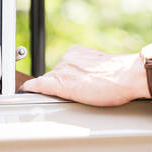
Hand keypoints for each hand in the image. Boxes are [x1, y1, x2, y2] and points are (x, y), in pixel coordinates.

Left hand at [20, 46, 144, 105]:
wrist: (126, 75)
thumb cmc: (121, 75)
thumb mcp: (102, 67)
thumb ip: (89, 69)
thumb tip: (90, 79)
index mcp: (77, 52)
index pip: (62, 67)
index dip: (64, 78)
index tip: (65, 84)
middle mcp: (66, 59)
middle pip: (54, 75)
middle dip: (61, 85)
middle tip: (78, 95)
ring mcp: (61, 71)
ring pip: (49, 83)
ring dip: (54, 91)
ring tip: (76, 98)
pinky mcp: (59, 84)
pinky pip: (38, 86)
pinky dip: (31, 89)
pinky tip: (25, 93)